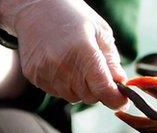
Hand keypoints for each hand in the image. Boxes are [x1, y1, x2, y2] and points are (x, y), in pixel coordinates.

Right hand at [0, 0, 127, 108]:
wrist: (34, 8)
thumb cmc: (73, 17)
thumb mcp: (100, 32)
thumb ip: (111, 61)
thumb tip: (121, 85)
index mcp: (83, 52)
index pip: (103, 90)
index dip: (116, 99)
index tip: (121, 98)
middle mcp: (62, 65)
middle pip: (90, 97)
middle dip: (97, 89)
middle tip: (94, 70)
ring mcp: (45, 72)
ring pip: (73, 97)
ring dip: (80, 88)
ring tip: (74, 63)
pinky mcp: (34, 76)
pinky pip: (56, 92)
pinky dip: (63, 84)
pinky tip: (60, 64)